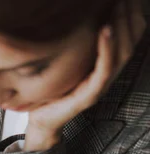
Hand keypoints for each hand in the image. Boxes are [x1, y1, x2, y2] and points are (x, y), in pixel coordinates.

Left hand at [25, 0, 145, 150]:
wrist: (42, 120)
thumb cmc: (53, 90)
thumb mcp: (67, 60)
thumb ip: (78, 41)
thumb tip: (78, 13)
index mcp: (106, 64)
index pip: (130, 36)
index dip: (133, 13)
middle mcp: (108, 74)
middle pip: (131, 40)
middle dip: (130, 14)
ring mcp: (101, 85)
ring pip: (123, 52)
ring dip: (122, 25)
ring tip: (118, 4)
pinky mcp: (90, 95)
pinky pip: (104, 69)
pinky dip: (107, 48)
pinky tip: (105, 30)